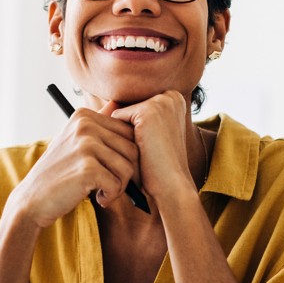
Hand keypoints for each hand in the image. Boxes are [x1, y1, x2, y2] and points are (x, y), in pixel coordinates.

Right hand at [10, 104, 140, 227]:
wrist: (33, 198)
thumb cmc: (58, 172)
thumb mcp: (74, 140)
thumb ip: (97, 123)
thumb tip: (117, 102)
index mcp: (84, 116)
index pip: (129, 132)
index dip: (126, 156)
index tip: (109, 169)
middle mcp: (85, 125)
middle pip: (132, 149)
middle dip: (125, 172)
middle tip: (108, 183)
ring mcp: (86, 145)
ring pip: (128, 168)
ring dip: (119, 186)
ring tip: (102, 190)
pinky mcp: (87, 168)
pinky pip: (117, 184)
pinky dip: (110, 196)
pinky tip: (97, 198)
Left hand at [110, 91, 193, 205]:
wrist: (170, 185)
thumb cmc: (158, 165)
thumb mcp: (147, 135)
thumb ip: (131, 116)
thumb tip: (108, 103)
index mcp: (175, 100)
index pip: (138, 105)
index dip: (134, 127)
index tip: (148, 144)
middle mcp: (171, 96)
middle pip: (129, 106)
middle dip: (128, 128)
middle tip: (146, 148)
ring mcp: (161, 102)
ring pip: (122, 112)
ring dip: (123, 133)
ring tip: (143, 149)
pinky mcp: (148, 112)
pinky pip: (117, 117)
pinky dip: (119, 136)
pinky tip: (138, 149)